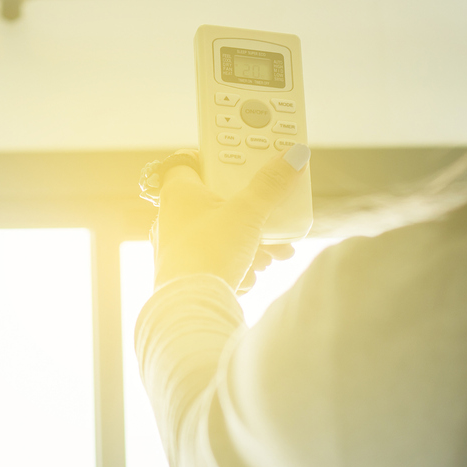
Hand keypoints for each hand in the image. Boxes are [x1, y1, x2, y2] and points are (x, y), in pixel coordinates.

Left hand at [151, 145, 309, 290]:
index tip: (249, 163)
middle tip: (273, 216)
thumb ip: (271, 184)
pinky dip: (240, 264)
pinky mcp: (188, 273)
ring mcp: (180, 247)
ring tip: (273, 253)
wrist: (192, 310)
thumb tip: (293, 156)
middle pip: (220, 201)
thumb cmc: (207, 254)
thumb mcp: (248, 212)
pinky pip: (220, 259)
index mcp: (179, 193)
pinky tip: (252, 273)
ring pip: (224, 234)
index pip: (195, 160)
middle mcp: (174, 218)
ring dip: (253, 243)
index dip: (223, 159)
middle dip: (254, 212)